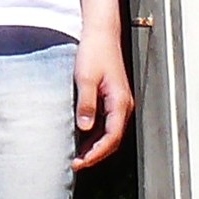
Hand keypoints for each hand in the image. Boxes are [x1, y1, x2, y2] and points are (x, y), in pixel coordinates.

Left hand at [72, 26, 134, 173]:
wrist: (100, 33)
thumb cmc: (94, 51)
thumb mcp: (86, 77)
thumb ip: (86, 103)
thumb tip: (84, 127)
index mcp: (120, 102)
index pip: (112, 137)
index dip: (97, 153)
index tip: (81, 162)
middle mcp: (123, 105)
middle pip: (113, 140)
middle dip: (96, 155)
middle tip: (75, 164)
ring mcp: (118, 103)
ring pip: (109, 133)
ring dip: (95, 147)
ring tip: (76, 156)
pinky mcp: (111, 99)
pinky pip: (106, 124)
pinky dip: (94, 135)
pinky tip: (79, 139)